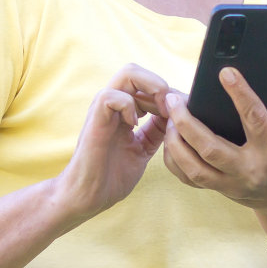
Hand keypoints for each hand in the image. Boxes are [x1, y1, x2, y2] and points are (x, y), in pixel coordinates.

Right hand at [52, 63, 169, 224]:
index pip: (145, 83)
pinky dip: (129, 105)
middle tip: (170, 109)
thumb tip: (174, 117)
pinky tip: (134, 125)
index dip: (166, 94)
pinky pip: (112, 95)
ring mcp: (103, 111)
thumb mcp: (142, 149)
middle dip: (159, 84)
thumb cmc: (111, 176)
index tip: (178, 114)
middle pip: (136, 71)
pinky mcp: (95, 119)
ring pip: (127, 74)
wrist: (88, 196)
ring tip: (158, 112)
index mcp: (123, 112)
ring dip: (150, 88)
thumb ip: (154, 132)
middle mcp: (112, 106)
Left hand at [162, 68, 266, 213]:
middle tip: (173, 100)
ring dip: (175, 143)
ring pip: (194, 168)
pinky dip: (174, 159)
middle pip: (211, 148)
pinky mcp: (219, 191)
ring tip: (168, 119)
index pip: (254, 119)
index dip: (240, 94)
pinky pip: (188, 179)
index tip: (225, 73)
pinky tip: (170, 139)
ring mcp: (232, 185)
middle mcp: (250, 170)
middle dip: (186, 123)